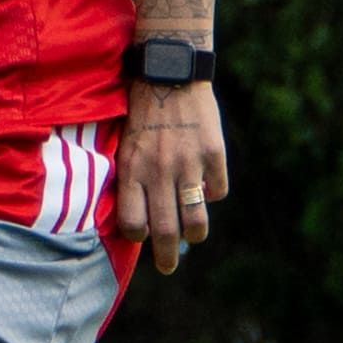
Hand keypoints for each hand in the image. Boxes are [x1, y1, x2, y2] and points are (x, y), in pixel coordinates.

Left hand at [111, 81, 229, 271]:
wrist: (169, 74)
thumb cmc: (141, 111)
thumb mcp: (126, 144)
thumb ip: (132, 178)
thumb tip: (140, 216)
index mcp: (132, 170)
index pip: (133, 222)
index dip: (138, 235)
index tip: (142, 236)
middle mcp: (159, 171)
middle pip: (165, 230)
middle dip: (166, 256)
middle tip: (167, 267)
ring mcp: (188, 164)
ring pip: (196, 219)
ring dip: (195, 234)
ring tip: (193, 236)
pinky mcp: (213, 154)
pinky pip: (217, 190)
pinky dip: (212, 194)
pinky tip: (206, 188)